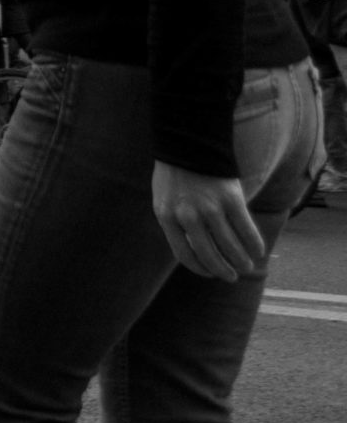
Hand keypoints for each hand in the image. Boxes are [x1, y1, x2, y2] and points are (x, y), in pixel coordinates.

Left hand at [151, 161, 266, 282]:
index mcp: (166, 217)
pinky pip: (246, 230)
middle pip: (209, 255)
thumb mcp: (164, 200)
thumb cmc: (175, 176)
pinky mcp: (231, 199)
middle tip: (231, 277)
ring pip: (230, 246)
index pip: (184, 255)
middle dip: (222, 270)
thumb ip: (175, 224)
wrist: (189, 145)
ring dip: (241, 261)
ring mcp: (210, 208)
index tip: (210, 274)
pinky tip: (258, 251)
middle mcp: (187, 216)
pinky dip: (254, 244)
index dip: (200, 269)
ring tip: (246, 266)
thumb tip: (193, 252)